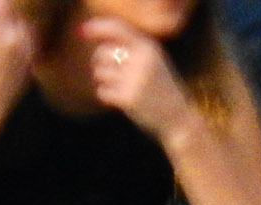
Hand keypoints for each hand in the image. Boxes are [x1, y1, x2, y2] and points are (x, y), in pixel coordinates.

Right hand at [0, 0, 36, 132]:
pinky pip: (29, 46)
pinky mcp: (30, 67)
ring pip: (24, 28)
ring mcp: (25, 54)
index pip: (0, 2)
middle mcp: (13, 40)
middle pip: (13, 14)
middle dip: (2, 15)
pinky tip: (6, 50)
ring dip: (13, 28)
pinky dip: (20, 43)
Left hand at [82, 18, 197, 147]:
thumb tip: (97, 41)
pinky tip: (118, 100)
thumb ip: (132, 48)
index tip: (81, 32)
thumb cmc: (162, 90)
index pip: (117, 29)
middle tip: (108, 74)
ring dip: (104, 81)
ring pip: (100, 72)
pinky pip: (102, 92)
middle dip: (99, 63)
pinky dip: (106, 96)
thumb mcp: (154, 62)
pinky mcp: (129, 99)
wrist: (179, 120)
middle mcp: (142, 61)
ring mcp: (135, 80)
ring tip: (118, 88)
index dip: (96, 28)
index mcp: (149, 48)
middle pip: (103, 52)